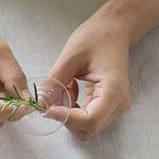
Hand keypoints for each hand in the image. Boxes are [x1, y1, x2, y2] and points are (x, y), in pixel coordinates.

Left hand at [48, 0, 132, 140]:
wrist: (115, 29)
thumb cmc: (96, 36)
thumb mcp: (71, 57)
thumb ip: (54, 82)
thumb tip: (39, 103)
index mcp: (114, 91)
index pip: (89, 121)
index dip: (65, 119)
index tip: (45, 108)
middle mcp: (119, 103)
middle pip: (88, 129)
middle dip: (65, 118)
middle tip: (54, 96)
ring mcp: (116, 106)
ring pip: (87, 127)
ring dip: (69, 114)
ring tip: (65, 88)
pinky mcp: (110, 105)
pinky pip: (89, 118)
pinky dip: (74, 110)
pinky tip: (71, 89)